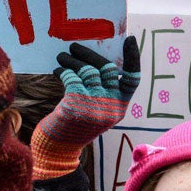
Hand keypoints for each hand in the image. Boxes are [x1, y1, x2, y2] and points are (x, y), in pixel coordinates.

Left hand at [30, 37, 141, 178]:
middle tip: (74, 46)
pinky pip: (73, 78)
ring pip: (87, 71)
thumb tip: (93, 59)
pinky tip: (58, 70)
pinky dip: (64, 71)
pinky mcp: (77, 106)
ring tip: (61, 57)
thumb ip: (102, 90)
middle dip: (89, 54)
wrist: (58, 150)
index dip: (133, 59)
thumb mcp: (96, 110)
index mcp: (119, 107)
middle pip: (107, 69)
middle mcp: (111, 106)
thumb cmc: (75, 126)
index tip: (130, 40)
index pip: (132, 80)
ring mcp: (95, 107)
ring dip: (72, 60)